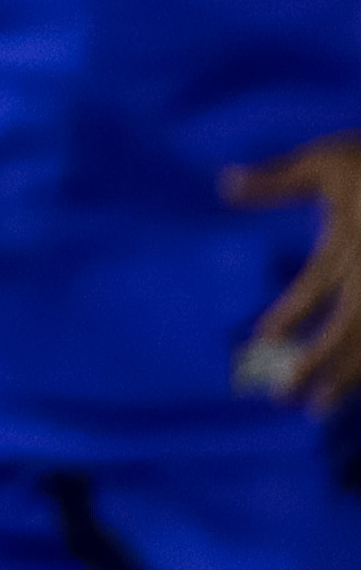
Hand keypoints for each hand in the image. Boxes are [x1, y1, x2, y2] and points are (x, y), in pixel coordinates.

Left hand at [224, 132, 360, 409]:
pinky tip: (355, 387)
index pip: (314, 288)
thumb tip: (222, 185)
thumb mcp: (325, 161)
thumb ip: (277, 179)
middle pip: (348, 328)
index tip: (260, 340)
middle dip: (315, 363)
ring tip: (317, 408)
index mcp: (352, 245)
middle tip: (280, 396)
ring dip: (348, 376)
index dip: (287, 315)